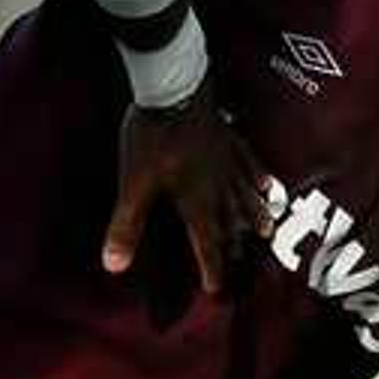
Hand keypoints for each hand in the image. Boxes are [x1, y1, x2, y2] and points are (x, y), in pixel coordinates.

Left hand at [106, 82, 266, 293]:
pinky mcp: (229, 138)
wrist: (176, 88)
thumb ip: (125, 226)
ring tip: (265, 231)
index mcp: (198, 201)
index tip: (216, 290)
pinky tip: (265, 183)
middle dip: (236, 246)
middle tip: (245, 265)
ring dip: (254, 216)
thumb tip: (113, 266)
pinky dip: (257, 177)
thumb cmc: (153, 138)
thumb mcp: (133, 185)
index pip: (207, 244)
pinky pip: (249, 162)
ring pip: (247, 196)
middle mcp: (220, 186)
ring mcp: (229, 160)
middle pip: (231, 222)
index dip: (211, 268)